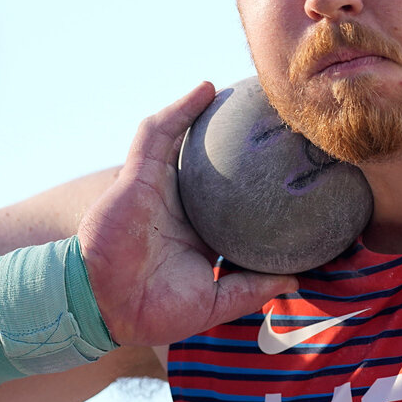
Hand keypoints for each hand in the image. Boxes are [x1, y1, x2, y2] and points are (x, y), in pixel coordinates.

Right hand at [77, 81, 294, 346]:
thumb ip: (252, 288)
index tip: (293, 174)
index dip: (258, 189)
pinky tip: (206, 89)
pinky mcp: (139, 175)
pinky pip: (159, 133)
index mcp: (200, 235)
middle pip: (214, 167)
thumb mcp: (215, 303)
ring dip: (209, 114)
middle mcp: (182, 208)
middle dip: (238, 145)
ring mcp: (160, 189)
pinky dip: (181, 109)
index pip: (234, 205)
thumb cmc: (154, 311)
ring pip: (188, 142)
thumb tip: (296, 277)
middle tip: (274, 124)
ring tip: (242, 92)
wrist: (105, 306)